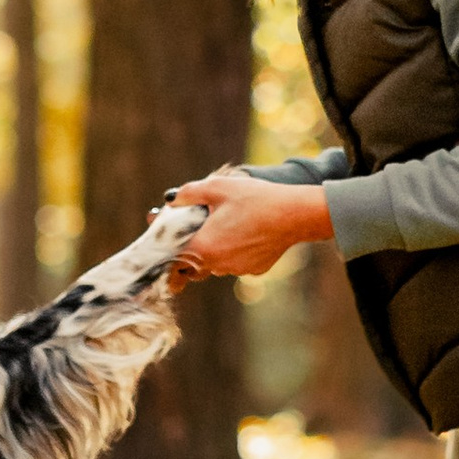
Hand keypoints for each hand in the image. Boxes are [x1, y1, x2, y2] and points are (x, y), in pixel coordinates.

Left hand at [164, 167, 332, 281]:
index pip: (172, 260)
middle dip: (189, 249)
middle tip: (194, 228)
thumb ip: (188, 194)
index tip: (164, 242)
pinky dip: (233, 252)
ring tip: (222, 226)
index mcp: (203, 247)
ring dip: (212, 250)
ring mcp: (237, 270)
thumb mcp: (217, 187)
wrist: (294, 214)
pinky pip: (235, 263)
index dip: (165, 251)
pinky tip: (243, 233)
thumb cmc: (255, 199)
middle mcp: (218, 265)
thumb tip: (170, 201)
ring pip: (214, 264)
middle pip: (192, 264)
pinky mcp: (253, 270)